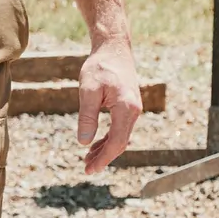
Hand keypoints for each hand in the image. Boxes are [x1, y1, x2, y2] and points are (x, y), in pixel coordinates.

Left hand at [76, 42, 142, 173]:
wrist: (114, 48)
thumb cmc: (100, 66)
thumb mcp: (88, 90)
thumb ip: (87, 116)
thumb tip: (84, 142)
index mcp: (126, 108)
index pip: (116, 142)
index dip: (103, 158)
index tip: (90, 169)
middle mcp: (134, 111)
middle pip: (120, 143)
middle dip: (104, 158)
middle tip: (87, 169)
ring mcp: (133, 110)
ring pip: (121, 138)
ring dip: (106, 150)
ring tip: (88, 160)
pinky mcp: (129, 107)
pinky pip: (120, 129)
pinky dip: (108, 139)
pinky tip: (95, 144)